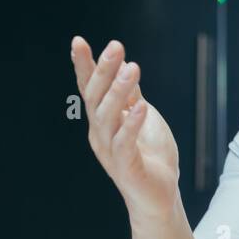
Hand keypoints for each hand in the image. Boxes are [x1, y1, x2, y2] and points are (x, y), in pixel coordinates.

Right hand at [70, 36, 179, 219]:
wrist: (159, 197)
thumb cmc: (150, 156)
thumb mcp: (143, 117)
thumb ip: (132, 96)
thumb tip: (125, 66)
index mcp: (103, 120)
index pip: (90, 88)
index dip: (84, 66)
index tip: (78, 41)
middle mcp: (101, 134)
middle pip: (96, 98)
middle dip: (104, 71)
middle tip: (116, 46)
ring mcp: (111, 151)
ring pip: (108, 117)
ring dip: (119, 92)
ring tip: (131, 69)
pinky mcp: (126, 168)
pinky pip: (125, 143)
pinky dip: (131, 124)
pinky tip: (140, 107)